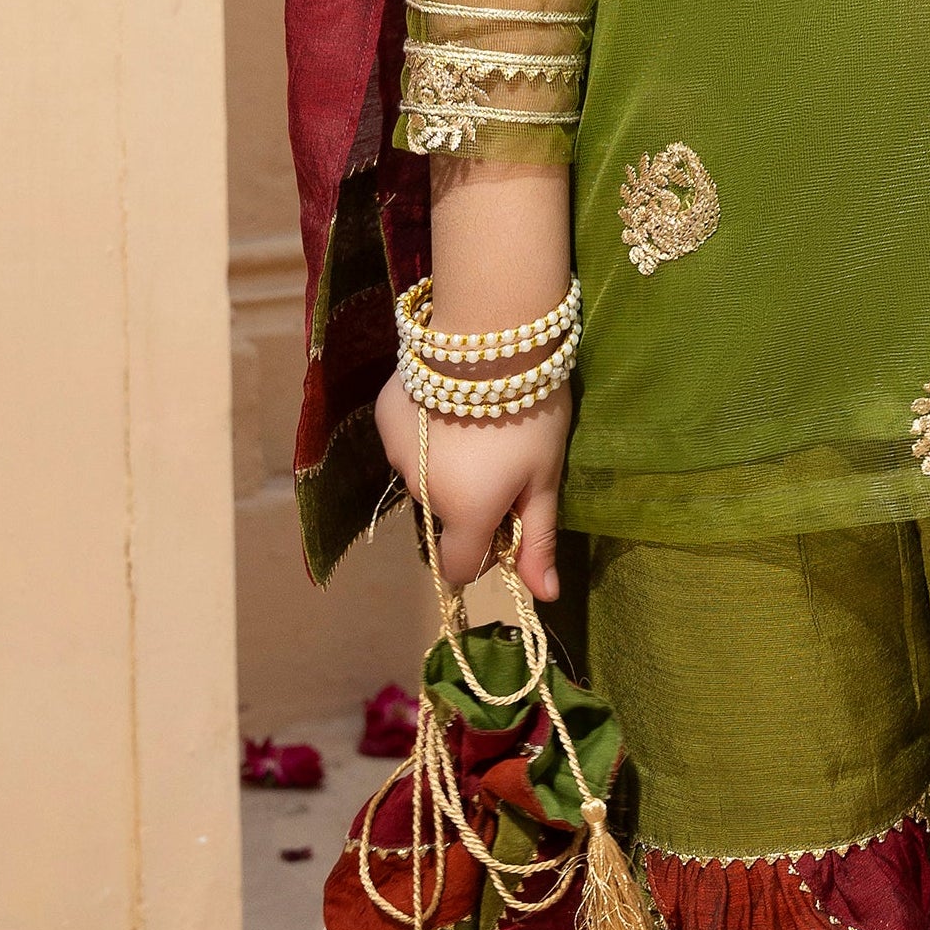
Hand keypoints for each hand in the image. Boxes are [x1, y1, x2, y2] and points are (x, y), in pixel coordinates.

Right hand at [373, 372, 569, 598]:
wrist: (489, 332)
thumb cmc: (531, 408)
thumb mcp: (545, 476)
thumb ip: (538, 538)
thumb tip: (545, 596)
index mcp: (463, 514)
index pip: (456, 567)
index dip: (483, 553)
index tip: (506, 520)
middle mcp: (420, 491)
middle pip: (443, 516)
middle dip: (467, 500)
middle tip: (501, 456)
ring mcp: (395, 453)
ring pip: (423, 477)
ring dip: (445, 465)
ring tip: (477, 422)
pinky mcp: (383, 418)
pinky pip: (407, 443)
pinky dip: (426, 433)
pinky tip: (450, 400)